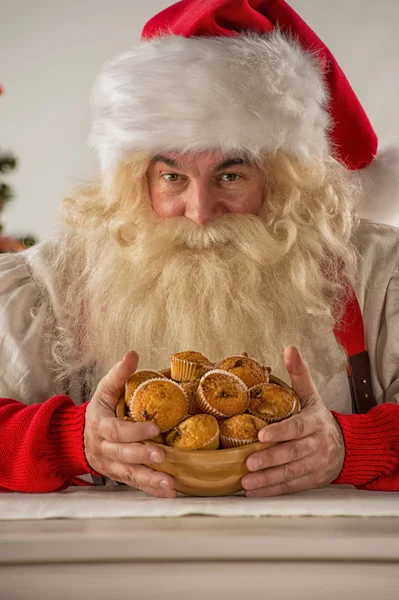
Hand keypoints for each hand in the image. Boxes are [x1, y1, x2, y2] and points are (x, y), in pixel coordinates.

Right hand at [84, 352, 175, 497]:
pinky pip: (135, 484)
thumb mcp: (104, 390)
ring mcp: (110, 464)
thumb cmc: (100, 410)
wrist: (79, 437)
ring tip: (169, 483)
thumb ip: (118, 374)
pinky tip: (169, 492)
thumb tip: (132, 354)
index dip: (134, 431)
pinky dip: (152, 489)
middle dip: (141, 456)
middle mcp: (103, 448)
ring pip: (129, 474)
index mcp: (100, 425)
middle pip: (121, 454)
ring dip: (150, 480)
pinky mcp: (119, 475)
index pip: (116, 430)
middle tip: (161, 456)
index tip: (154, 429)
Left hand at [242, 346, 344, 496]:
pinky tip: (254, 491)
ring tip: (247, 480)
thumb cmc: (319, 419)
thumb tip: (290, 349)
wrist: (347, 446)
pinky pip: (291, 487)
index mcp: (315, 422)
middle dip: (270, 459)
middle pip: (293, 453)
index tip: (262, 435)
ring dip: (268, 479)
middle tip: (249, 462)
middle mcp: (317, 445)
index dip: (280, 432)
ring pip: (291, 473)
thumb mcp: (311, 395)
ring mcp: (316, 465)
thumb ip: (299, 374)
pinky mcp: (312, 480)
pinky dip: (273, 490)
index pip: (297, 428)